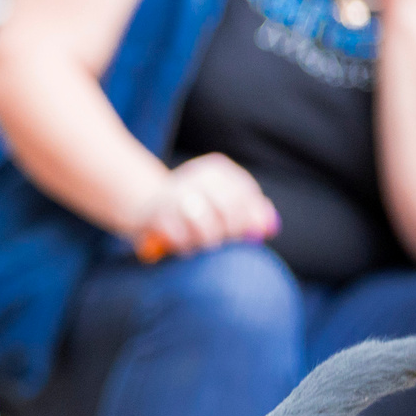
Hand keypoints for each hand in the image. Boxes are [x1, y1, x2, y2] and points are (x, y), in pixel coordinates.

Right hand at [128, 153, 277, 259]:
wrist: (147, 205)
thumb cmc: (196, 209)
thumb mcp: (224, 204)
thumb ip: (251, 213)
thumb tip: (269, 227)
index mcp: (217, 169)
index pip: (244, 193)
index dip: (251, 218)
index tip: (253, 235)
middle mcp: (196, 175)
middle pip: (228, 208)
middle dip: (231, 231)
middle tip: (227, 242)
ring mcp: (175, 194)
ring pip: (204, 223)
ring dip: (208, 239)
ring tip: (204, 246)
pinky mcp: (156, 214)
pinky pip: (181, 237)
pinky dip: (186, 246)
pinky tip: (185, 247)